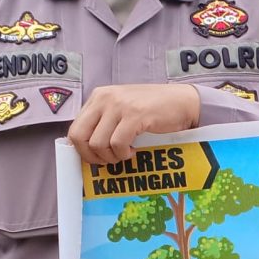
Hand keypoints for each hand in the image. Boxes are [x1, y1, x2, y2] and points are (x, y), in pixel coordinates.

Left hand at [69, 83, 201, 166]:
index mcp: (98, 96)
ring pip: (98, 143)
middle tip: (107, 161)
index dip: (82, 149)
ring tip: (125, 154)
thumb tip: (86, 148)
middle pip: (79, 136)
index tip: (97, 158)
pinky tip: (134, 151)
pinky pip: (117, 144)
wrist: (183, 102)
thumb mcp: (122, 110)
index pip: (75, 128)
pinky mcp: (134, 115)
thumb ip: (104, 121)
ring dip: (111, 157)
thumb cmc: (154, 110)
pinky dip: (124, 154)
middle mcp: (105, 98)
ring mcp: (119, 105)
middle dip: (91, 156)